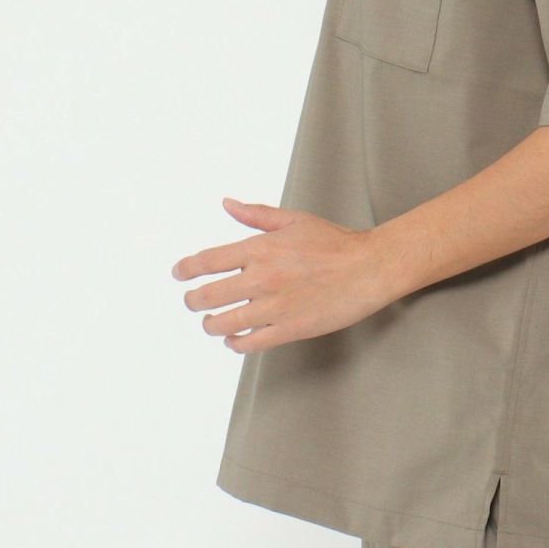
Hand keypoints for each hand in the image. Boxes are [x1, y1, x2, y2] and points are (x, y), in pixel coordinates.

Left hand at [171, 197, 388, 352]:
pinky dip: (235, 343)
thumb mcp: (294, 220)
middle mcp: (262, 277)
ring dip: (210, 325)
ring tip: (211, 323)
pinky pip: (249, 343)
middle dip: (192, 301)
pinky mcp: (289, 329)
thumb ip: (256, 215)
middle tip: (192, 302)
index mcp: (261, 248)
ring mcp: (274, 306)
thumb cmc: (335, 242)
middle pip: (207, 296)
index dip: (186, 269)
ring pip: (223, 324)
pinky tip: (235, 339)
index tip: (179, 274)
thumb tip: (227, 204)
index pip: (207, 261)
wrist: (369, 268)